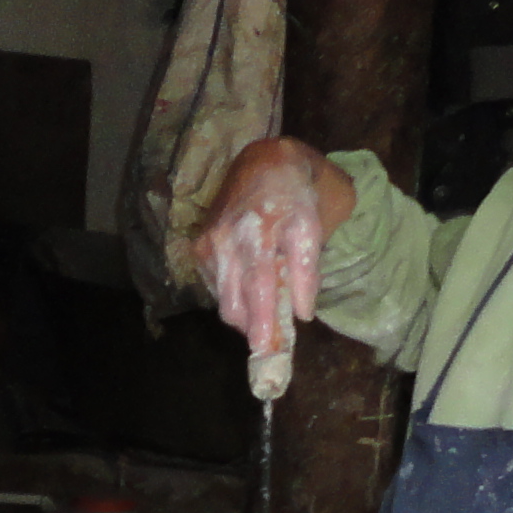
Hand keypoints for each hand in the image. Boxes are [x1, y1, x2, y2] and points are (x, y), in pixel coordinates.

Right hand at [198, 139, 338, 367]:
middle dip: (253, 328)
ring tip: (267, 311)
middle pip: (233, 304)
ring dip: (245, 314)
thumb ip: (306, 269)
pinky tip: (251, 286)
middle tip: (273, 341)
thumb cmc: (295, 196)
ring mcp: (208, 245)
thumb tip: (302, 312)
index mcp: (256, 232)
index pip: (257, 285)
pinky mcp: (200, 248)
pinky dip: (234, 297)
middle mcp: (224, 240)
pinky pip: (216, 288)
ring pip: (223, 301)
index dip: (261, 320)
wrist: (263, 163)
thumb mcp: (312, 226)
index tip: (265, 350)